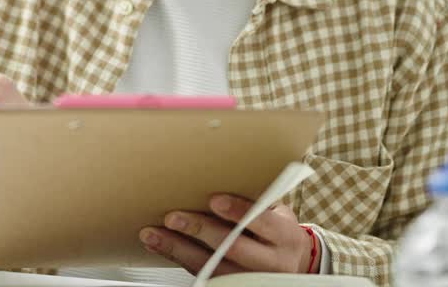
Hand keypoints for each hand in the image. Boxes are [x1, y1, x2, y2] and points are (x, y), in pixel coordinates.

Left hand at [139, 194, 317, 275]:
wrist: (293, 265)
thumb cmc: (277, 231)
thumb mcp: (278, 213)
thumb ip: (257, 200)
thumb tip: (223, 172)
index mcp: (285, 236)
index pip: (262, 222)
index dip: (238, 211)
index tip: (214, 199)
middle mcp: (272, 262)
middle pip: (234, 248)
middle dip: (201, 231)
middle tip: (174, 216)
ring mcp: (253, 279)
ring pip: (213, 268)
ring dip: (179, 249)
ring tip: (153, 234)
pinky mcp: (235, 286)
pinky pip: (204, 276)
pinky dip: (179, 259)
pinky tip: (162, 246)